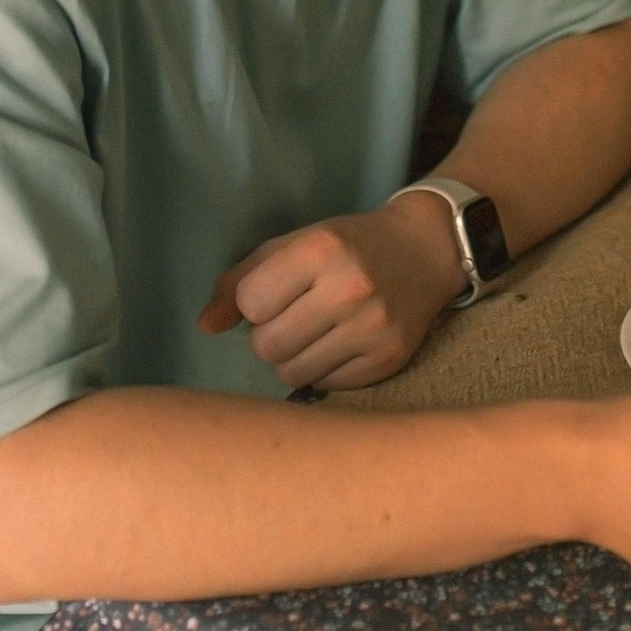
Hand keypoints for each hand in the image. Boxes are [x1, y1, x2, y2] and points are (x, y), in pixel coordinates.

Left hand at [196, 194, 466, 390]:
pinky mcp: (389, 358)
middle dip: (269, 335)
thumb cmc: (347, 245)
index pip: (251, 303)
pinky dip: (323, 371)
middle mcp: (349, 288)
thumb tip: (205, 326)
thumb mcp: (293, 245)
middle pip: (267, 346)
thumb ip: (241, 280)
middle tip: (292, 318)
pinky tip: (340, 344)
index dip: (254, 303)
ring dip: (292, 357)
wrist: (425, 251)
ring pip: (293, 373)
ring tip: (313, 334)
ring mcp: (373, 327)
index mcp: (320, 250)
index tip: (273, 294)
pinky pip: (327, 386)